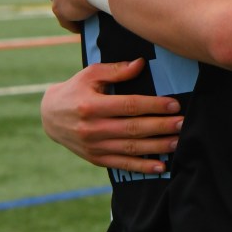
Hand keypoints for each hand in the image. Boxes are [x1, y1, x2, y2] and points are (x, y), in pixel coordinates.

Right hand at [41, 59, 181, 173]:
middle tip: (182, 123)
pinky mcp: (96, 158)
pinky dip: (142, 167)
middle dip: (161, 126)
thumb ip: (116, 70)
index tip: (174, 104)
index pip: (129, 105)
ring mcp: (94, 146)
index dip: (153, 106)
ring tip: (177, 142)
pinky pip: (122, 164)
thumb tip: (141, 64)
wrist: (49, 117)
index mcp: (92, 105)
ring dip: (156, 146)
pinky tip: (160, 166)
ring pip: (131, 148)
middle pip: (133, 128)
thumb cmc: (74, 90)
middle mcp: (92, 128)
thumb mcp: (90, 74)